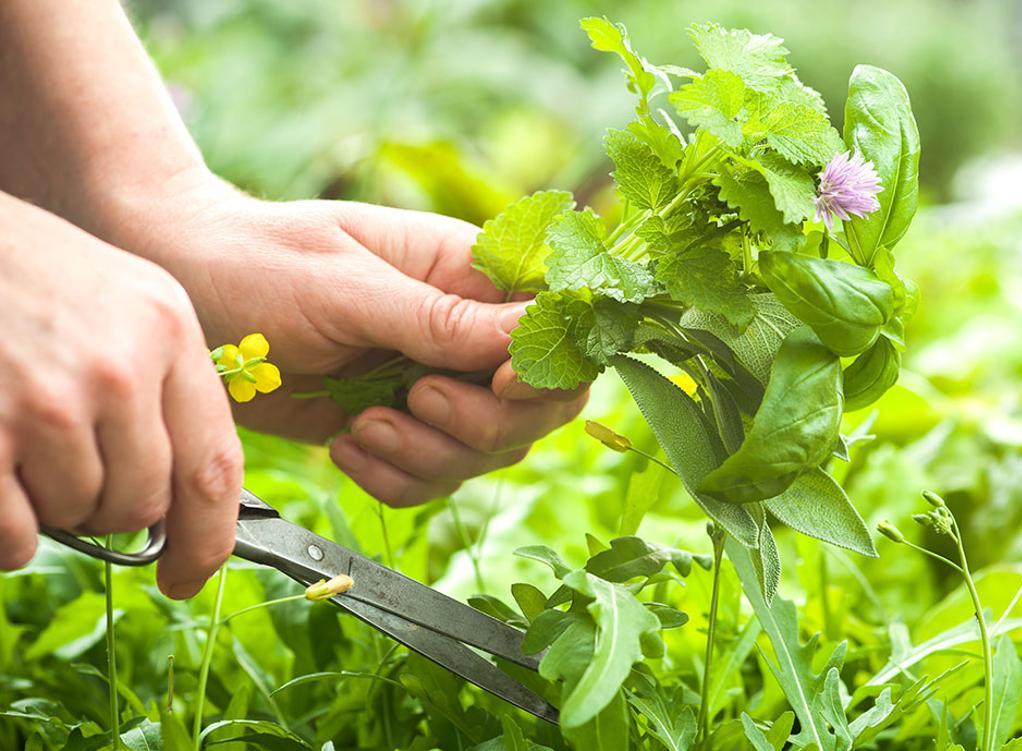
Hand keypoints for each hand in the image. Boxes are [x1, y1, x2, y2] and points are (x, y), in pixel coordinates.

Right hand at [0, 193, 242, 597]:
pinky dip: (5, 532)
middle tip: (66, 465)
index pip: (214, 465)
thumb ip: (162, 386)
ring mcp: (48, 399)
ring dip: (47, 503)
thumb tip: (177, 500)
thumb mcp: (122, 300)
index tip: (191, 572)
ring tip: (18, 438)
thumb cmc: (25, 276)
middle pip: (142, 502)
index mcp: (166, 331)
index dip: (209, 538)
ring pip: (75, 514)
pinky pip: (15, 535)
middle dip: (108, 508)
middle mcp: (118, 366)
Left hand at [109, 178, 586, 503]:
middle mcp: (466, 332)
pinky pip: (432, 479)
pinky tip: (346, 445)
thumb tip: (533, 334)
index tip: (494, 383)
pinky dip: (395, 478)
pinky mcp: (398, 426)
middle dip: (480, 424)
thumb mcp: (348, 285)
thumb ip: (441, 319)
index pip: (555, 329)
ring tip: (360, 423)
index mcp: (470, 274)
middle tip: (413, 398)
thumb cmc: (257, 262)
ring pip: (488, 453)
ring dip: (430, 456)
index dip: (544, 370)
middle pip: (536, 407)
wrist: (183, 292)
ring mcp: (435, 383)